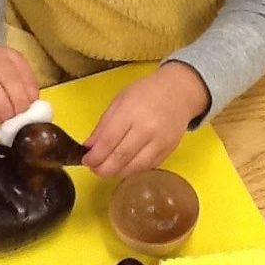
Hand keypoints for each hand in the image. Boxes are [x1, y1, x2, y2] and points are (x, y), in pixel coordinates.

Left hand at [83, 62, 209, 178]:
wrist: (179, 92)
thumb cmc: (146, 92)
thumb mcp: (120, 100)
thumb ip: (103, 124)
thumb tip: (89, 147)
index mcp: (131, 112)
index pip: (109, 141)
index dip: (95, 155)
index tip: (86, 160)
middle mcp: (146, 129)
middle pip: (120, 158)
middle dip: (102, 168)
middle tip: (93, 169)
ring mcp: (159, 142)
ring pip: (133, 168)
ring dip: (116, 173)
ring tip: (106, 169)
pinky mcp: (168, 151)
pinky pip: (146, 168)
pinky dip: (132, 171)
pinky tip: (123, 166)